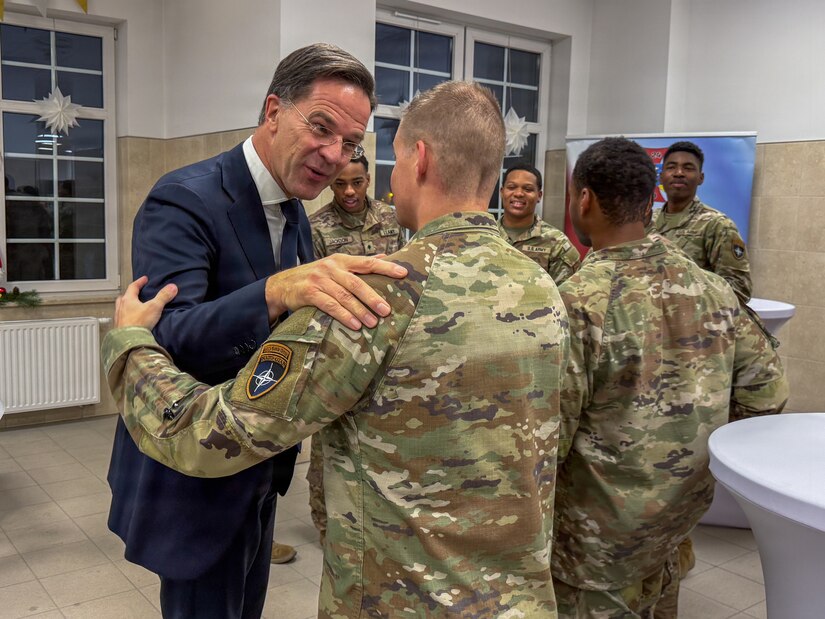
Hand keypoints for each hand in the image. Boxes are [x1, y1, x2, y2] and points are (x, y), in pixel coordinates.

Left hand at [115, 276, 178, 329]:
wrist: (129, 340)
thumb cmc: (138, 324)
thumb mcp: (154, 307)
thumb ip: (163, 296)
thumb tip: (172, 288)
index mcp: (128, 300)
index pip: (133, 286)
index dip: (140, 282)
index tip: (144, 279)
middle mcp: (121, 308)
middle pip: (124, 297)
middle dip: (130, 294)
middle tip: (135, 293)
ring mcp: (119, 318)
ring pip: (121, 308)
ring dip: (126, 306)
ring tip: (133, 308)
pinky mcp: (119, 328)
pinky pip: (122, 319)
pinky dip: (127, 318)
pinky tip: (132, 322)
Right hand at [265, 255, 407, 329]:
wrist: (282, 285)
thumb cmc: (315, 277)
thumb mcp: (335, 266)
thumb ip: (358, 264)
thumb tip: (384, 256)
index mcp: (341, 260)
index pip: (367, 262)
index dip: (386, 267)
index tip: (403, 274)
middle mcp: (331, 267)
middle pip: (356, 282)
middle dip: (373, 297)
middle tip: (387, 310)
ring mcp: (319, 280)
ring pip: (344, 296)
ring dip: (360, 310)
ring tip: (373, 322)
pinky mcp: (308, 293)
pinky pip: (329, 305)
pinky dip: (342, 316)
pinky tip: (354, 325)